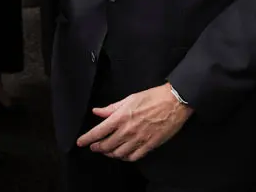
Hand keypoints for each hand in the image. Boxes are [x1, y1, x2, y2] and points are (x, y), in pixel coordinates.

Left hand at [75, 84, 191, 161]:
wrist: (174, 102)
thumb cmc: (152, 97)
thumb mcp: (129, 98)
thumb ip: (111, 108)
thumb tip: (97, 111)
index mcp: (121, 117)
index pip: (98, 132)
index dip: (87, 138)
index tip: (80, 142)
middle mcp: (127, 130)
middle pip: (106, 145)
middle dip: (97, 147)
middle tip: (94, 147)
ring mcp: (139, 139)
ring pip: (118, 153)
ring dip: (110, 153)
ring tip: (107, 151)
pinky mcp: (149, 145)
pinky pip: (134, 157)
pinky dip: (125, 158)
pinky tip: (123, 154)